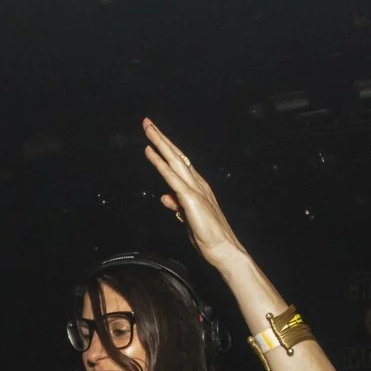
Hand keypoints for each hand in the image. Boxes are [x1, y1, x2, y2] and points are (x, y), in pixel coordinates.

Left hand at [141, 118, 245, 264]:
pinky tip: (150, 152)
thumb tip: (165, 197)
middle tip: (147, 122)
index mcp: (197, 187)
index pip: (179, 162)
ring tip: (148, 129)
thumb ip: (177, 205)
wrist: (223, 248)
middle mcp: (197, 183)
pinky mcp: (190, 198)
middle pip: (176, 155)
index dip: (166, 149)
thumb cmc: (208, 235)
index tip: (154, 138)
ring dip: (159, 143)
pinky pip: (171, 176)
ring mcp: (194, 188)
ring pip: (173, 160)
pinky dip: (159, 163)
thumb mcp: (188, 217)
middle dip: (161, 138)